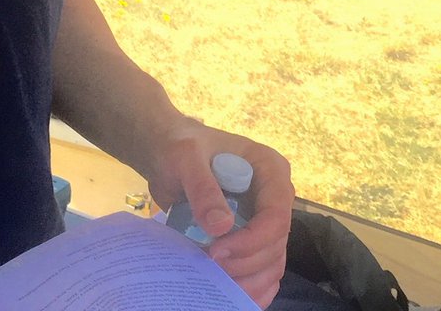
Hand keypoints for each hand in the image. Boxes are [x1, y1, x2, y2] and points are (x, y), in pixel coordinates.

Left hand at [145, 118, 292, 307]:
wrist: (165, 152)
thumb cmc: (177, 146)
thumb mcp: (184, 157)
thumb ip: (202, 187)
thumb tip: (221, 227)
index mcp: (270, 169)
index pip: (276, 215)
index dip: (252, 240)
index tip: (217, 251)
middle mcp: (275, 197)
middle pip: (275, 244)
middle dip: (245, 263)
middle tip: (209, 266)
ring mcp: (265, 220)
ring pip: (271, 263)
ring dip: (247, 279)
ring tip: (214, 281)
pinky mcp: (252, 238)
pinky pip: (261, 270)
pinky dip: (249, 285)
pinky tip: (229, 293)